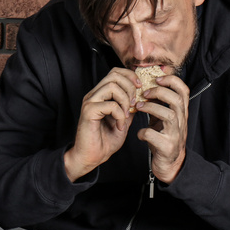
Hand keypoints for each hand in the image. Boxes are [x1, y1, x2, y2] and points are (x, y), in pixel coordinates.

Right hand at [63, 67, 137, 181]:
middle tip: (134, 104)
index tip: (139, 89)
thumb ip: (129, 107)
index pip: (115, 72)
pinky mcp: (88, 112)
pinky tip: (120, 126)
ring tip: (127, 115)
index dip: (130, 76)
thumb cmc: (105, 141)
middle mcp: (93, 95)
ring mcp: (89, 102)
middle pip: (114, 75)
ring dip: (125, 100)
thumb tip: (141, 96)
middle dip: (130, 87)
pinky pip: (110, 105)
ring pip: (112, 86)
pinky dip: (120, 115)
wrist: (92, 157)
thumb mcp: (124, 121)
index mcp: (100, 95)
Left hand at [135, 70, 189, 183]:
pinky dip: (143, 132)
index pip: (184, 91)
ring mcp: (175, 135)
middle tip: (144, 93)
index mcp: (181, 112)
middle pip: (177, 100)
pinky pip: (154, 136)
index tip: (157, 78)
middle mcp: (181, 122)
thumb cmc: (164, 137)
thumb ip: (160, 103)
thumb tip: (148, 84)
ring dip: (151, 108)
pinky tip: (138, 134)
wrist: (170, 164)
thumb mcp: (164, 118)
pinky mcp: (167, 147)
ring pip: (169, 115)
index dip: (172, 81)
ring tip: (138, 107)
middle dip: (160, 92)